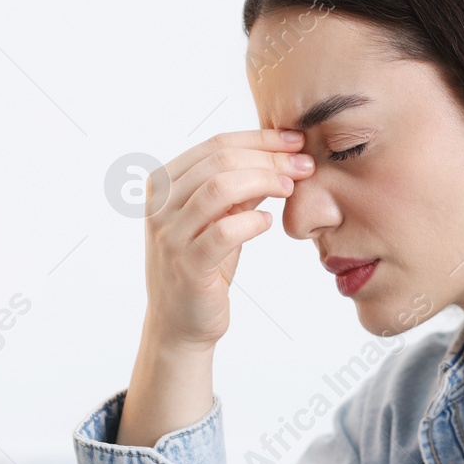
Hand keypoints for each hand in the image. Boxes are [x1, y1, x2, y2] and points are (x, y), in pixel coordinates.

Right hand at [140, 129, 313, 349]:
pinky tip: (268, 222)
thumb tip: (281, 155)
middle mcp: (160, 205)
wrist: (180, 324)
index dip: (260, 139)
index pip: (215, 144)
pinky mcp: (187, 265)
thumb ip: (240, 188)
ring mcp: (170, 235)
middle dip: (269, 158)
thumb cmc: (202, 267)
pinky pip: (223, 232)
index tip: (296, 141)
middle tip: (304, 165)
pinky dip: (251, 221)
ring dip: (264, 181)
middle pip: (220, 161)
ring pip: (219, 188)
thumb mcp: (219, 219)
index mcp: (163, 184)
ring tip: (290, 188)